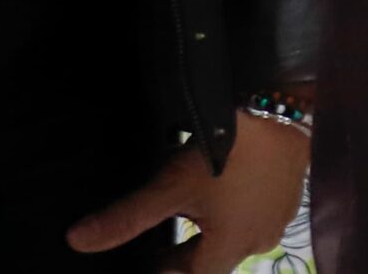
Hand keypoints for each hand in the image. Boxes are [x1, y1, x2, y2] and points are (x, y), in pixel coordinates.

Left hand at [68, 113, 307, 269]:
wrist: (285, 109)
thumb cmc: (229, 153)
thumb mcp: (172, 184)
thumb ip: (127, 217)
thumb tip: (77, 241)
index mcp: (230, 249)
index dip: (164, 271)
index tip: (145, 258)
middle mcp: (257, 242)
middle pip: (211, 259)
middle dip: (183, 253)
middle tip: (155, 239)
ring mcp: (278, 217)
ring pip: (234, 236)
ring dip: (209, 231)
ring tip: (187, 211)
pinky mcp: (289, 194)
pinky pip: (254, 215)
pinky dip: (234, 211)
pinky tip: (222, 190)